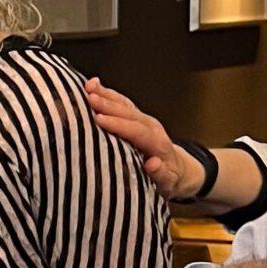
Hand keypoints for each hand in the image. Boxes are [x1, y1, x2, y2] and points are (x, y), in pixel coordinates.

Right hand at [85, 78, 200, 202]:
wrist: (178, 169)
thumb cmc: (169, 180)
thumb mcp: (168, 183)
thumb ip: (160, 174)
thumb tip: (152, 163)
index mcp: (158, 144)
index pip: (137, 131)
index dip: (118, 125)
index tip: (99, 120)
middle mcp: (152, 127)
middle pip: (130, 113)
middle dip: (109, 105)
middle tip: (89, 98)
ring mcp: (144, 120)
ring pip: (125, 104)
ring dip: (106, 94)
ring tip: (88, 86)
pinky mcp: (137, 117)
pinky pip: (122, 102)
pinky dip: (108, 93)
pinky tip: (93, 84)